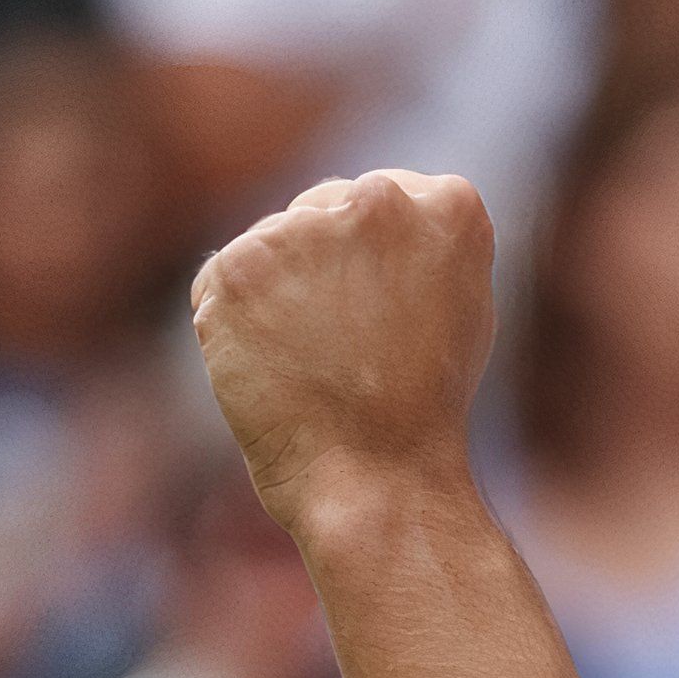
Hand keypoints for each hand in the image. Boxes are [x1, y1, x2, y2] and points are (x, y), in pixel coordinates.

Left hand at [190, 169, 495, 528]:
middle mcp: (380, 200)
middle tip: (341, 347)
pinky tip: (267, 367)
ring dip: (275, 296)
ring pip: (270, 246)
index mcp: (451, 204)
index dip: (369, 262)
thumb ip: (423, 244)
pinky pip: (217, 284)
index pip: (382, 200)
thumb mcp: (461, 302)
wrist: (379, 477)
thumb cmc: (425, 407)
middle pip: (321, 211)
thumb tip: (366, 212)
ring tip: (308, 362)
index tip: (376, 313)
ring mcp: (307, 229)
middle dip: (318, 269)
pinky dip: (229, 325)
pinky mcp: (241, 265)